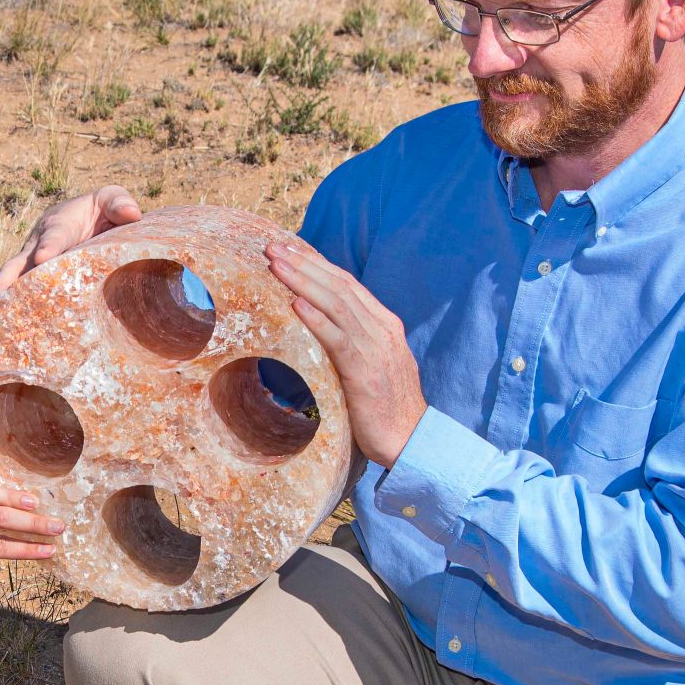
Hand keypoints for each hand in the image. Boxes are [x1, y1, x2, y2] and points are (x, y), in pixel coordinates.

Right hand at [0, 183, 143, 307]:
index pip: (54, 236)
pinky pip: (19, 293)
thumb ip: (118, 203)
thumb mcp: (110, 199)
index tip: (43, 258)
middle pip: (18, 263)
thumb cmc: (100, 209)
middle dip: (5, 281)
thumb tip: (132, 214)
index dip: (49, 246)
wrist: (85, 215)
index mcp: (59, 224)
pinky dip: (9, 308)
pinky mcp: (34, 278)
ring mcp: (32, 263)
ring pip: (13, 281)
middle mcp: (38, 244)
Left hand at [266, 240, 427, 467]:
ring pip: (336, 304)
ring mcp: (375, 347)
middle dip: (303, 264)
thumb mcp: (372, 364)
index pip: (347, 284)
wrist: (411, 438)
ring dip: (302, 281)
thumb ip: (353, 341)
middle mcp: (381, 329)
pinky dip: (316, 318)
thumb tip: (319, 327)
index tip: (289, 251)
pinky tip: (295, 304)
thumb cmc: (385, 406)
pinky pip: (338, 338)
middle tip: (272, 246)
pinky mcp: (365, 370)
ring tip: (275, 264)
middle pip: (338, 286)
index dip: (316, 265)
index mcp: (384, 324)